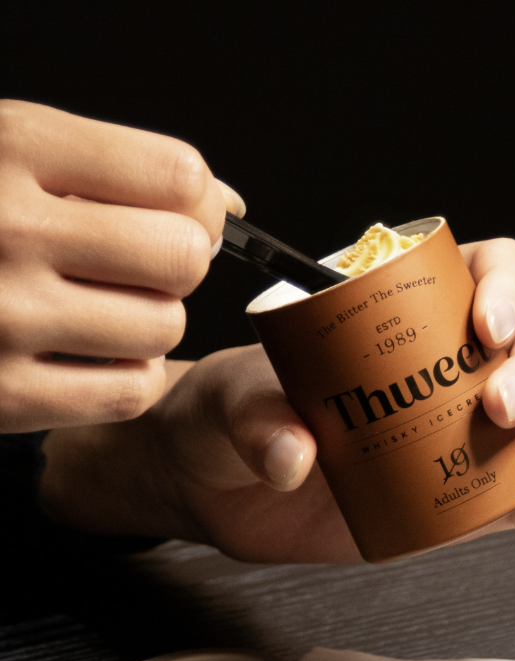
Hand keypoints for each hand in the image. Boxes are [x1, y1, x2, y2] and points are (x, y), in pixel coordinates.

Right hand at [0, 100, 245, 432]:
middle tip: (137, 267)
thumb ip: (123, 168)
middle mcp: (7, 230)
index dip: (197, 203)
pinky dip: (129, 376)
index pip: (180, 177)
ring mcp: (2, 317)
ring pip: (166, 327)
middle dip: (177, 264)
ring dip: (152, 322)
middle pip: (184, 257)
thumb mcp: (19, 150)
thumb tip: (228, 206)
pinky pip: (132, 391)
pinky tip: (91, 354)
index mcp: (16, 148)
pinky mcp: (2, 395)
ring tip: (101, 308)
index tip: (178, 215)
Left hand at [41, 238, 514, 562]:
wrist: (220, 487)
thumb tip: (298, 456)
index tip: (486, 325)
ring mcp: (463, 431)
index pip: (489, 272)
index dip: (507, 287)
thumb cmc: (230, 415)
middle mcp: (452, 365)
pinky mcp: (460, 495)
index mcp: (408, 313)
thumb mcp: (232, 399)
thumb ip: (256, 418)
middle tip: (500, 405)